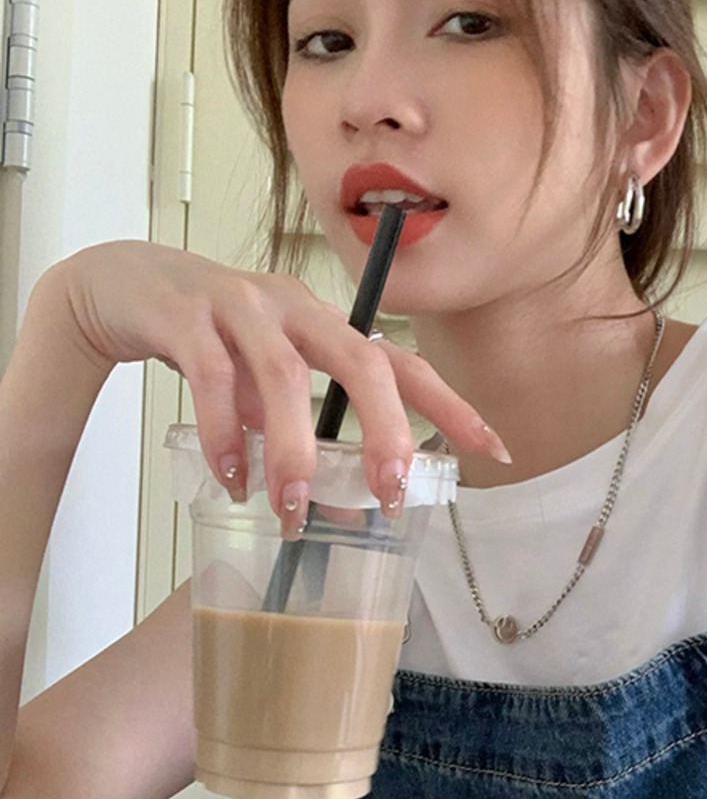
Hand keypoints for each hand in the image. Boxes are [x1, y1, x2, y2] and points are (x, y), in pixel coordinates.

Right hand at [47, 240, 506, 522]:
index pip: (403, 363)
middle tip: (387, 496)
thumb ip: (308, 440)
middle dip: (383, 431)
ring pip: (284, 376)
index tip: (493, 449)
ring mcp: (240, 306)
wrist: (121, 287)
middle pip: (361, 360)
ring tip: (292, 510)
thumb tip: (349, 512)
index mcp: (326, 325)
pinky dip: (222, 434)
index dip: (451, 405)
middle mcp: (295, 307)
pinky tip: (231, 479)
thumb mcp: (268, 391)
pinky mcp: (184, 314)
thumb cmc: (212, 344)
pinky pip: (210, 376)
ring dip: (294, 450)